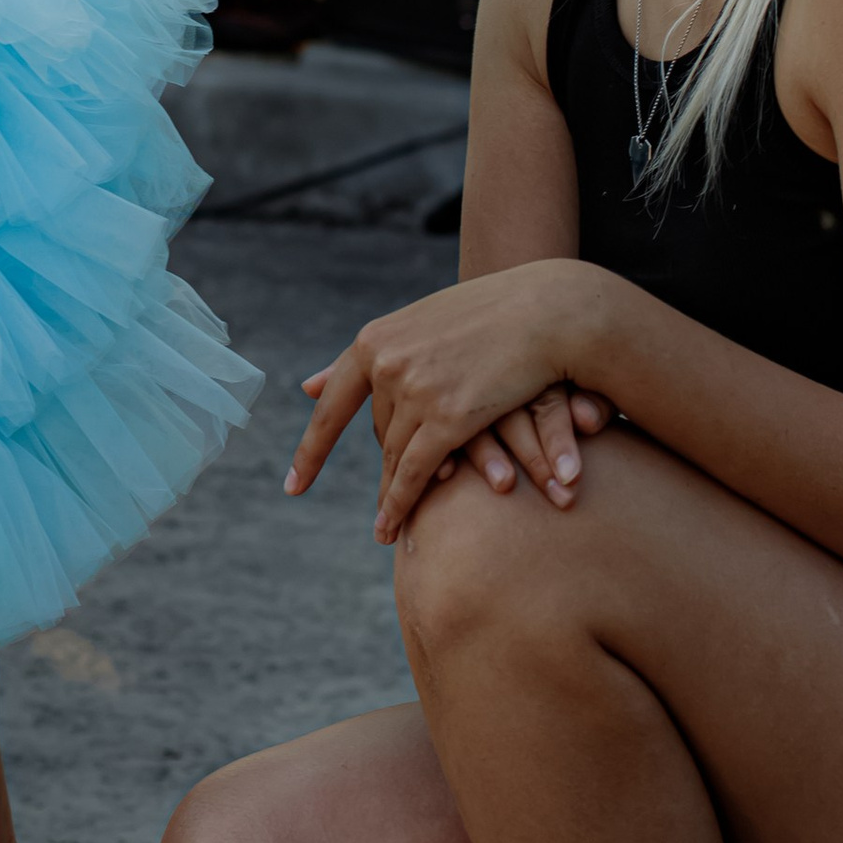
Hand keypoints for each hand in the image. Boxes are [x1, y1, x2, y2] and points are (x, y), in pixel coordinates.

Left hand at [283, 263, 610, 539]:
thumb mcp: (421, 327)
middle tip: (380, 508)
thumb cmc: (491, 315)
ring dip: (391, 497)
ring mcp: (414, 390)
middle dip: (386, 467)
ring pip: (393, 458)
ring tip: (384, 531)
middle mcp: (385, 364)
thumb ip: (370, 360)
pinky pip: (414, 472)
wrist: (548, 310)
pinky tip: (393, 528)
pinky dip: (401, 503)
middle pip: (379, 433)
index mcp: (374, 340)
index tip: (293, 487)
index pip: (333, 405)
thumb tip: (307, 386)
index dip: (312, 451)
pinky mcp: (447, 417)